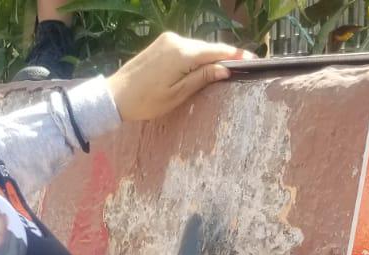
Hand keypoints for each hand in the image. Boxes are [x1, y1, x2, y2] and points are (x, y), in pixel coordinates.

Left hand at [105, 32, 253, 122]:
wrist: (114, 96)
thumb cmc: (146, 101)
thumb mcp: (178, 94)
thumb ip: (202, 78)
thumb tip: (224, 69)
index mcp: (182, 53)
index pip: (217, 51)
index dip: (236, 56)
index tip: (253, 60)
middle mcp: (176, 41)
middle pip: (208, 48)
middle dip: (225, 56)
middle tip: (244, 66)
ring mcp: (167, 40)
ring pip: (197, 47)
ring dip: (210, 57)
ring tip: (226, 69)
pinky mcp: (161, 43)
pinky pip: (186, 48)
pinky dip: (197, 56)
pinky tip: (204, 66)